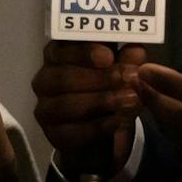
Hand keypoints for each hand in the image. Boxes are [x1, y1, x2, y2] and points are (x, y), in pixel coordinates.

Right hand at [31, 40, 145, 178]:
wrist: (99, 129)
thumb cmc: (105, 88)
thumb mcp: (120, 69)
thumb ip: (127, 58)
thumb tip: (136, 47)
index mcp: (56, 55)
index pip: (61, 48)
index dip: (83, 52)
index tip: (109, 56)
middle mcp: (45, 79)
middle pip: (63, 77)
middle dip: (98, 78)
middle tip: (128, 79)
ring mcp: (46, 107)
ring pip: (66, 104)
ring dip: (101, 101)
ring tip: (130, 100)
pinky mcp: (53, 133)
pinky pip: (72, 131)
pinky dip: (97, 126)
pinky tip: (116, 121)